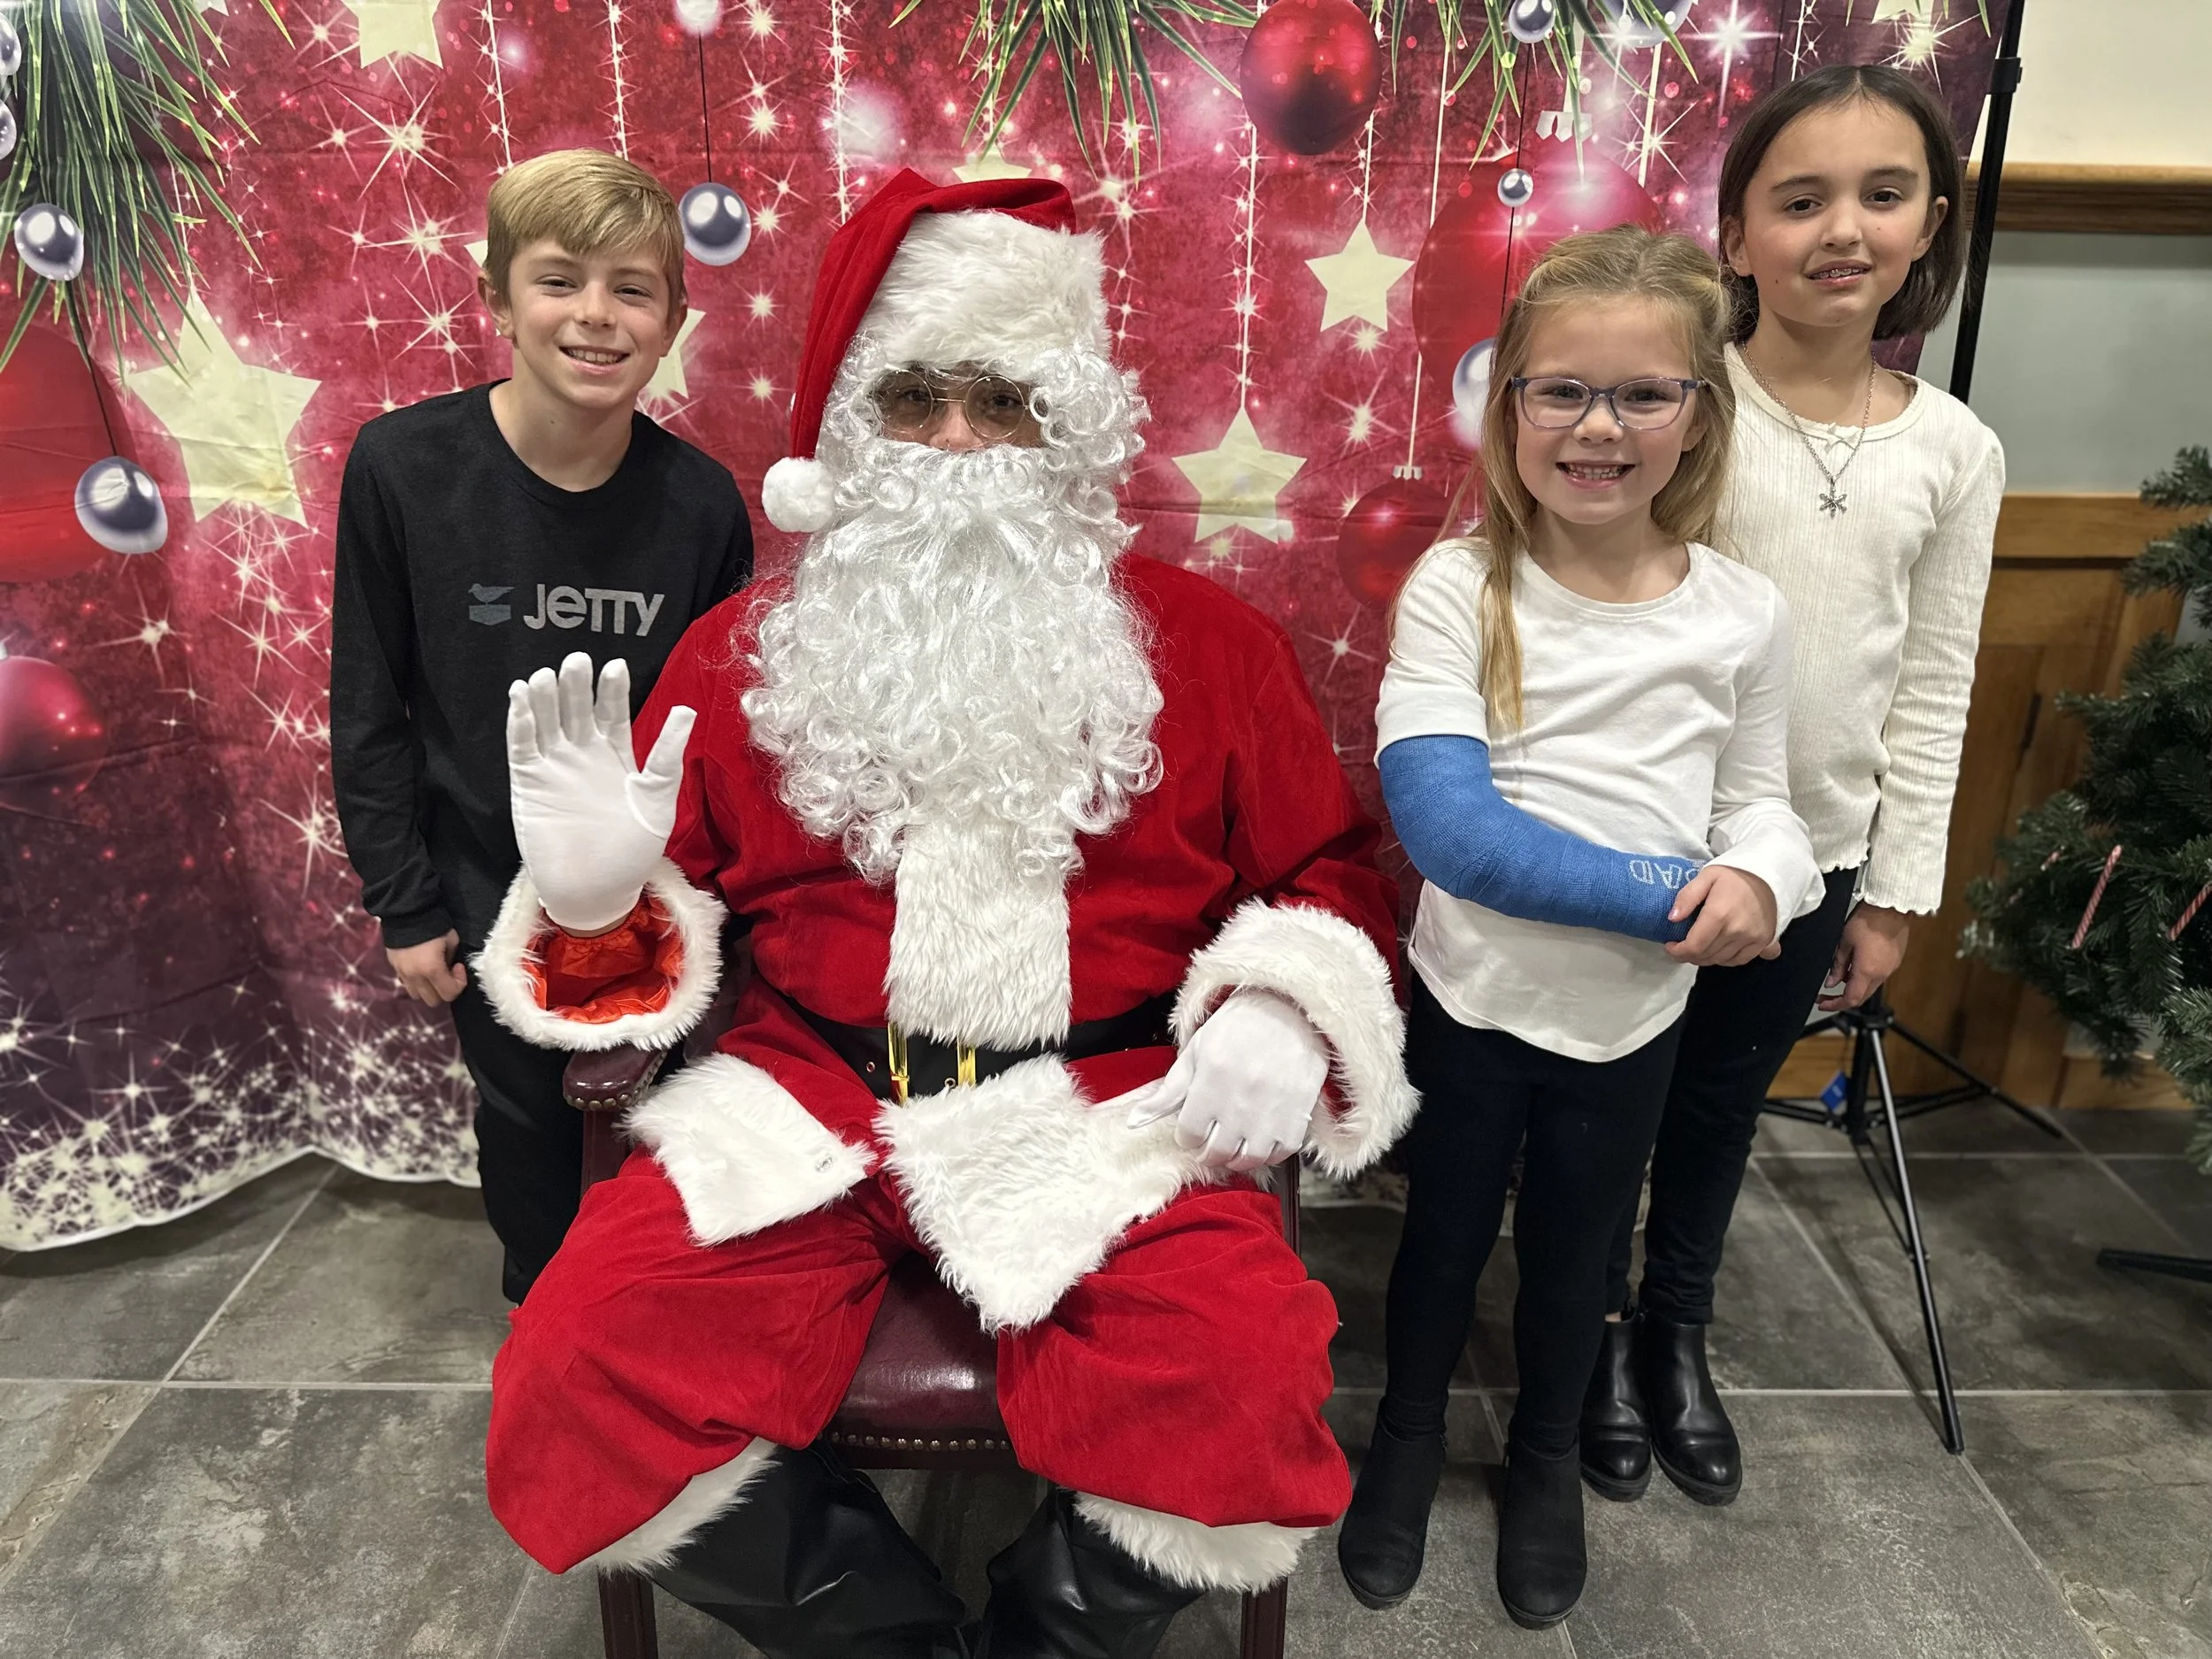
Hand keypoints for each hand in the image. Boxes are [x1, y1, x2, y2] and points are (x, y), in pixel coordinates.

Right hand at [388, 931, 465, 1006]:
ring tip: (433, 972)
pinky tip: (421, 968)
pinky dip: (416, 982)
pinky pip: (407, 984)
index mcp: (431, 969)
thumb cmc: (434, 925)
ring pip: (417, 996)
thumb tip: (448, 967)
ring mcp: (402, 974)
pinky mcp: (394, 968)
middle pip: (433, 1000)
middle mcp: (415, 976)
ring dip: (429, 989)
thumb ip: (451, 959)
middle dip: (444, 990)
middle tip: (447, 972)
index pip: (450, 994)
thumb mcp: (451, 941)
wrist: (406, 912)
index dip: (459, 983)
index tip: (459, 967)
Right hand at [507, 652, 695, 933]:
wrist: (597, 891)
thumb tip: (686, 710)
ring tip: (548, 676)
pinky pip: (521, 746)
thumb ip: (666, 756)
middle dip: (575, 685)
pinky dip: (520, 722)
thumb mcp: (657, 801)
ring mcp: (553, 767)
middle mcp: (582, 754)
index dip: (612, 690)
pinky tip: (522, 697)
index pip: (612, 712)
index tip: (615, 667)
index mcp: (616, 755)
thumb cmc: (632, 851)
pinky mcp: (528, 783)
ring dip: (545, 697)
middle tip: (577, 660)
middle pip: (576, 709)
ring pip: (546, 721)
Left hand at [1117, 991, 1329, 1173]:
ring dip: (1236, 1158)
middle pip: (1217, 1151)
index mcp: (1211, 1079)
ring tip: (1233, 1145)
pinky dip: (1268, 1155)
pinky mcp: (1299, 1114)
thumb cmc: (1239, 1027)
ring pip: (1248, 1159)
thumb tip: (1135, 1121)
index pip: (1188, 1133)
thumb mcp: (1195, 1052)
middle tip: (1210, 1140)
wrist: (1289, 1009)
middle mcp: (1241, 1099)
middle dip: (1208, 1151)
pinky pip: (1280, 1153)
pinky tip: (1260, 1141)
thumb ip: (1167, 1092)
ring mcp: (1273, 1109)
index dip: (1186, 1134)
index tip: (1192, 1127)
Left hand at [1663, 865, 1781, 967]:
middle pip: (1706, 956)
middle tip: (1681, 946)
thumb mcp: (1706, 876)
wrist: (1769, 875)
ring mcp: (1752, 938)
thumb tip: (1672, 918)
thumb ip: (1687, 897)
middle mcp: (1736, 931)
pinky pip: (1739, 960)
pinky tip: (1717, 950)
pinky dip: (1724, 959)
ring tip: (1697, 947)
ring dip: (1705, 958)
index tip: (1670, 945)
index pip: (1694, 947)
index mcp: (1718, 914)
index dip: (1678, 951)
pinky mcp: (1763, 942)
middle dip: (1688, 955)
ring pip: (1720, 960)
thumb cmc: (1734, 874)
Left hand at [1819, 904, 1910, 1009]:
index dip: (1834, 1005)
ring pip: (1870, 987)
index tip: (1822, 1003)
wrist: (1891, 907)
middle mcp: (1881, 974)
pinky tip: (1856, 967)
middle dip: (1842, 999)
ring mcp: (1891, 968)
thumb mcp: (1844, 943)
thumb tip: (1831, 982)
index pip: (1850, 999)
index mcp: (1867, 971)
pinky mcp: (1895, 961)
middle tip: (1826, 996)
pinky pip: (1878, 977)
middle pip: (1861, 997)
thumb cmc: (1868, 920)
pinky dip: (1865, 978)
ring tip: (1839, 977)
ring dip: (1854, 987)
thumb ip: (1837, 966)